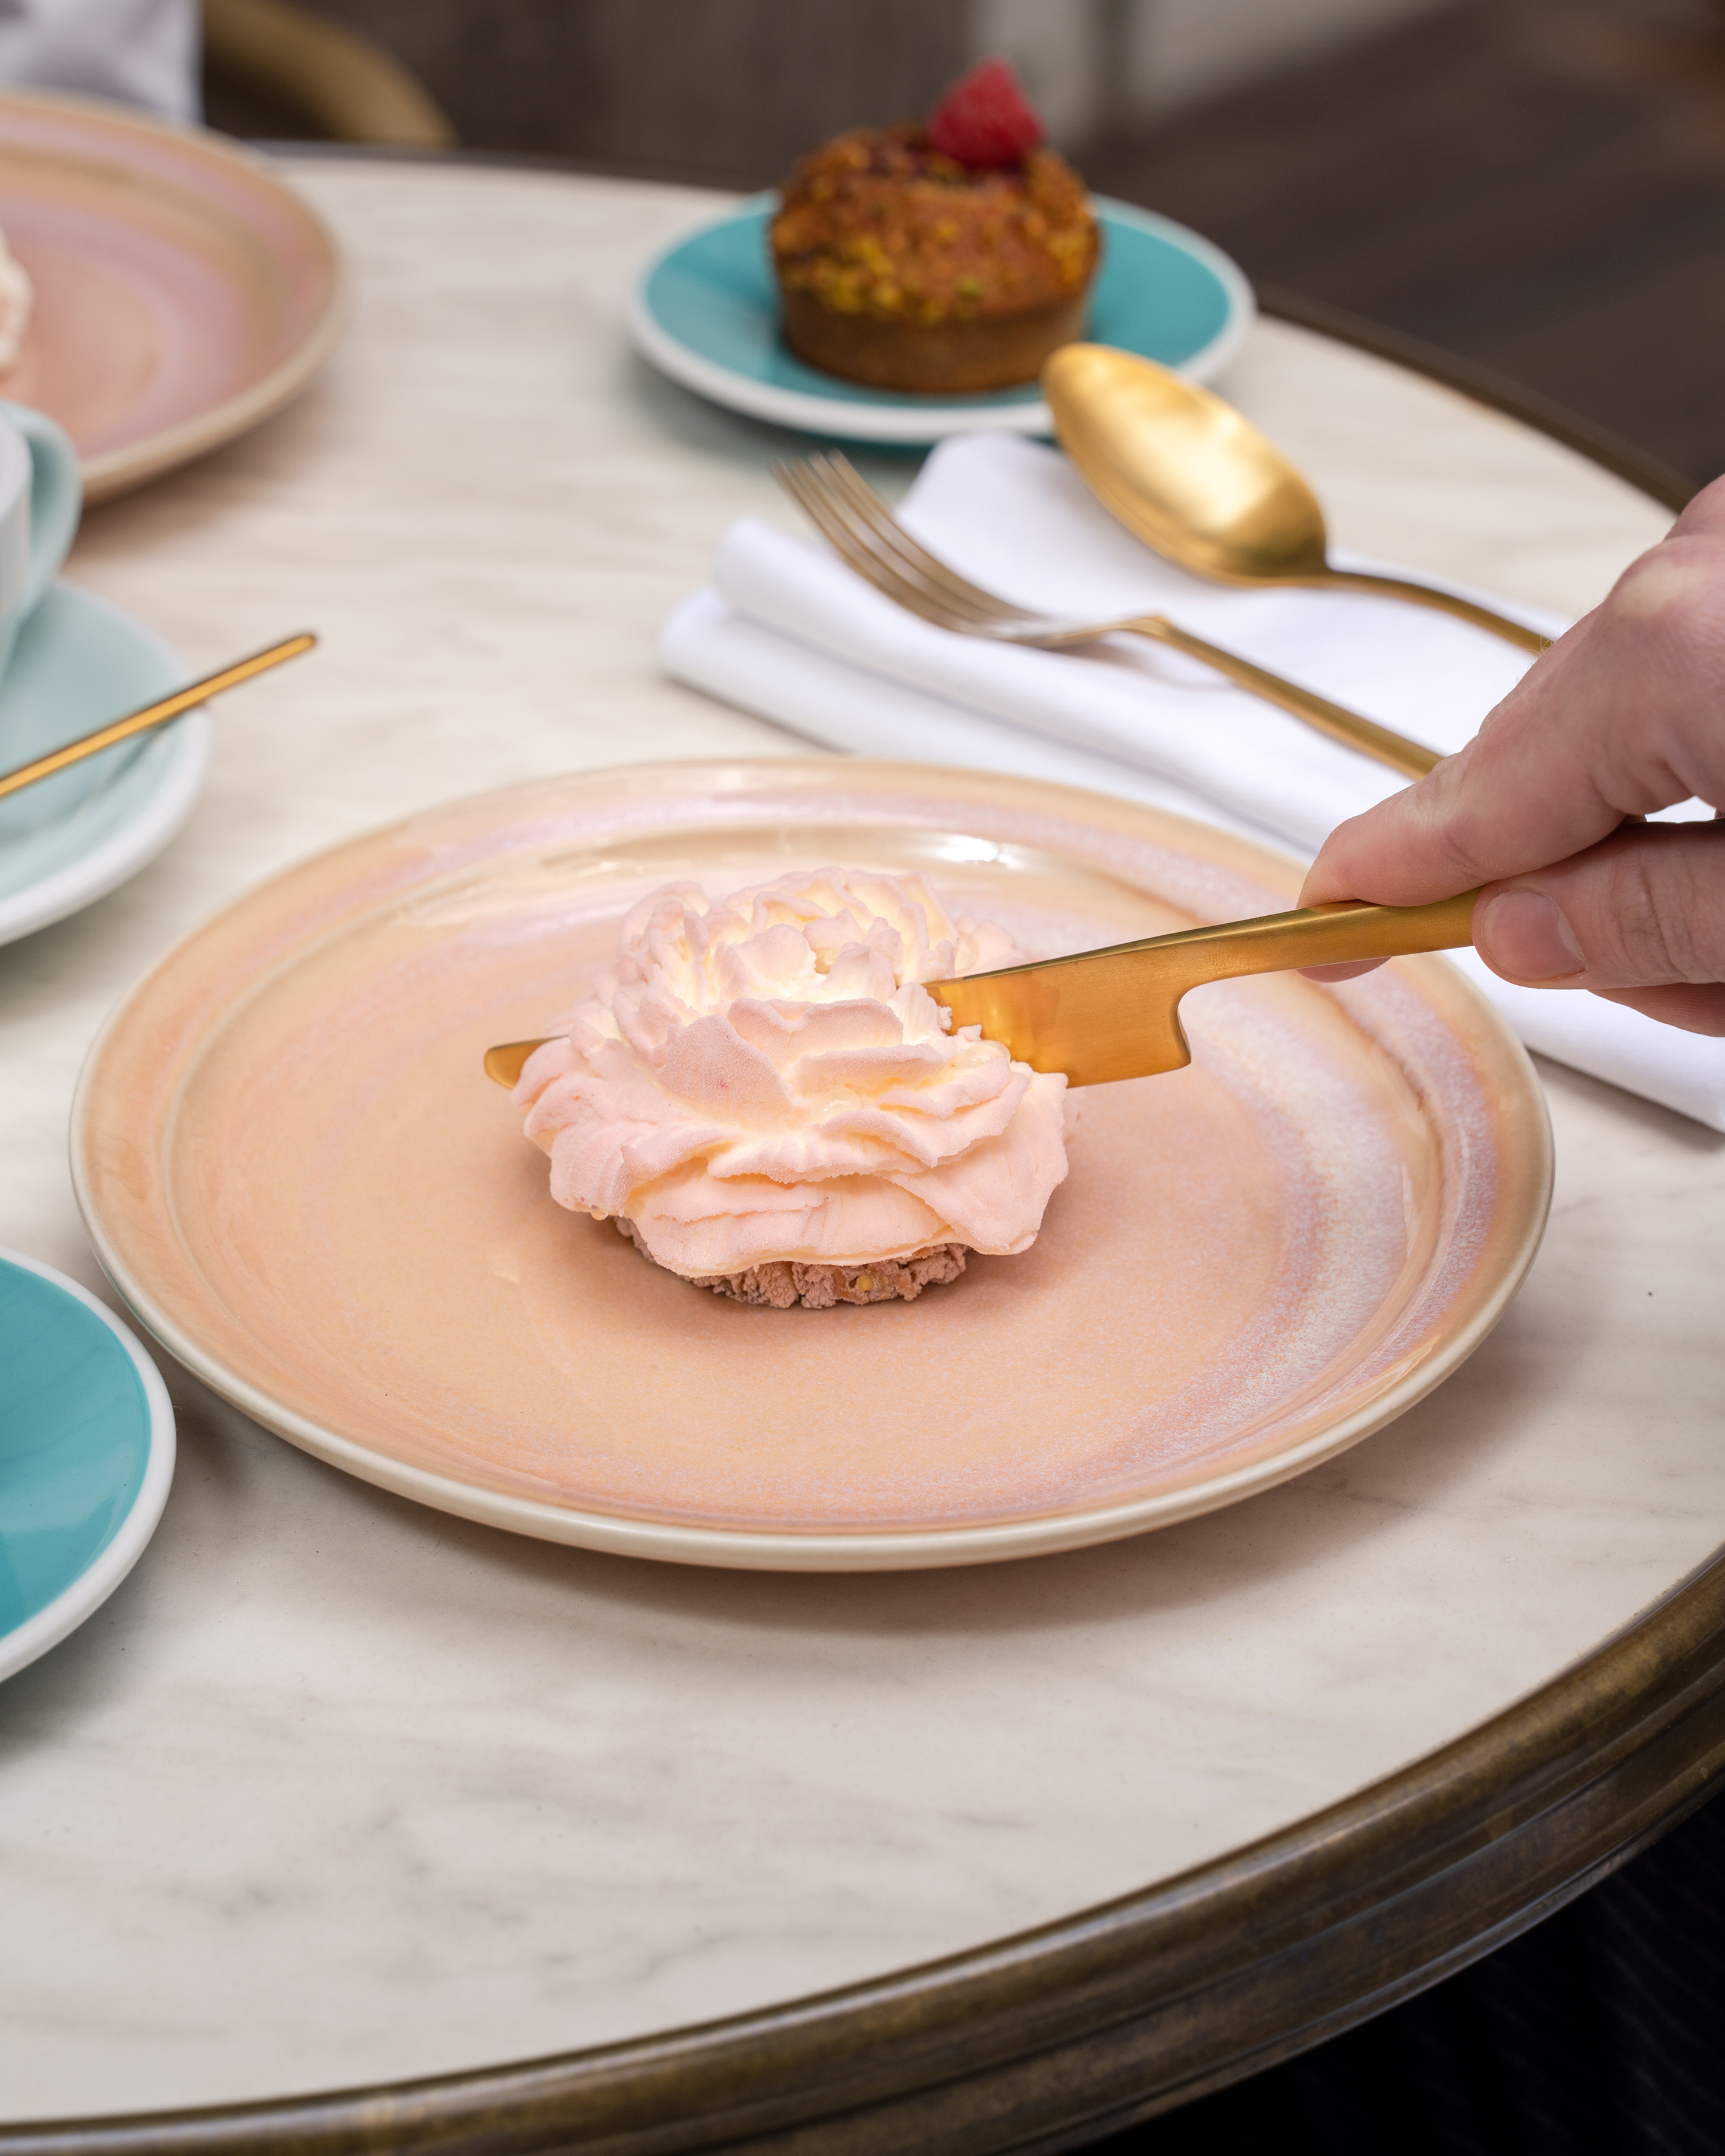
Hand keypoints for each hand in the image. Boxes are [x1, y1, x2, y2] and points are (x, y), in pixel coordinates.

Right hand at [1300, 476, 1724, 1034]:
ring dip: (1676, 836)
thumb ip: (1645, 922)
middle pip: (1555, 763)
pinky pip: (1701, 672)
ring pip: (1636, 725)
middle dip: (1591, 882)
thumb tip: (1522, 930)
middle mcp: (1705, 566)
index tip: (1324, 918)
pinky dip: (1717, 764)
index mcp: (1675, 652)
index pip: (1472, 800)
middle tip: (1691, 978)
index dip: (1385, 879)